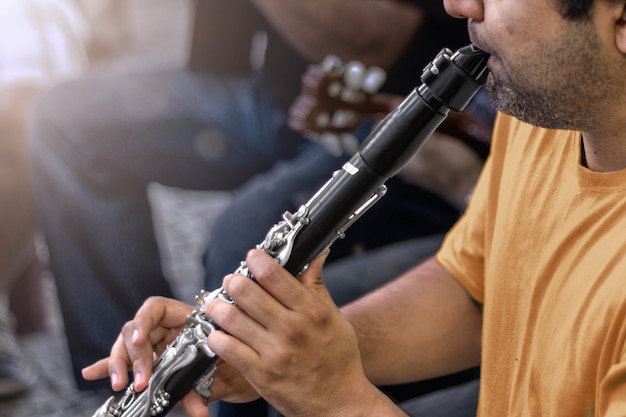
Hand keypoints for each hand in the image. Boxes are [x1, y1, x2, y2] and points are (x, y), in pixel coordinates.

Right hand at [81, 297, 258, 416]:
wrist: (244, 372)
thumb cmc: (234, 362)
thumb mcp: (221, 371)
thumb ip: (205, 387)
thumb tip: (197, 411)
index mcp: (184, 320)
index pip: (155, 308)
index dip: (144, 320)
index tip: (140, 341)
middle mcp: (166, 331)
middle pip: (136, 331)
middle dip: (135, 356)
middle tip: (140, 381)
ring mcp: (155, 347)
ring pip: (126, 348)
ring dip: (119, 365)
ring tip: (120, 384)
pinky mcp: (148, 364)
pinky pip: (125, 363)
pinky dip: (107, 367)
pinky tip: (90, 373)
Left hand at [204, 249, 393, 416]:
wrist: (341, 402)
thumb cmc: (339, 359)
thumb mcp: (334, 317)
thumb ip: (315, 286)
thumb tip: (313, 255)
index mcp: (311, 311)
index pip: (273, 274)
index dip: (256, 260)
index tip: (252, 258)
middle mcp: (291, 329)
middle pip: (246, 292)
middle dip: (232, 281)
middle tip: (231, 282)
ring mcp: (274, 353)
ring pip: (230, 318)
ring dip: (217, 307)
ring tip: (216, 305)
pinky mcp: (260, 375)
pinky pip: (227, 349)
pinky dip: (216, 337)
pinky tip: (218, 333)